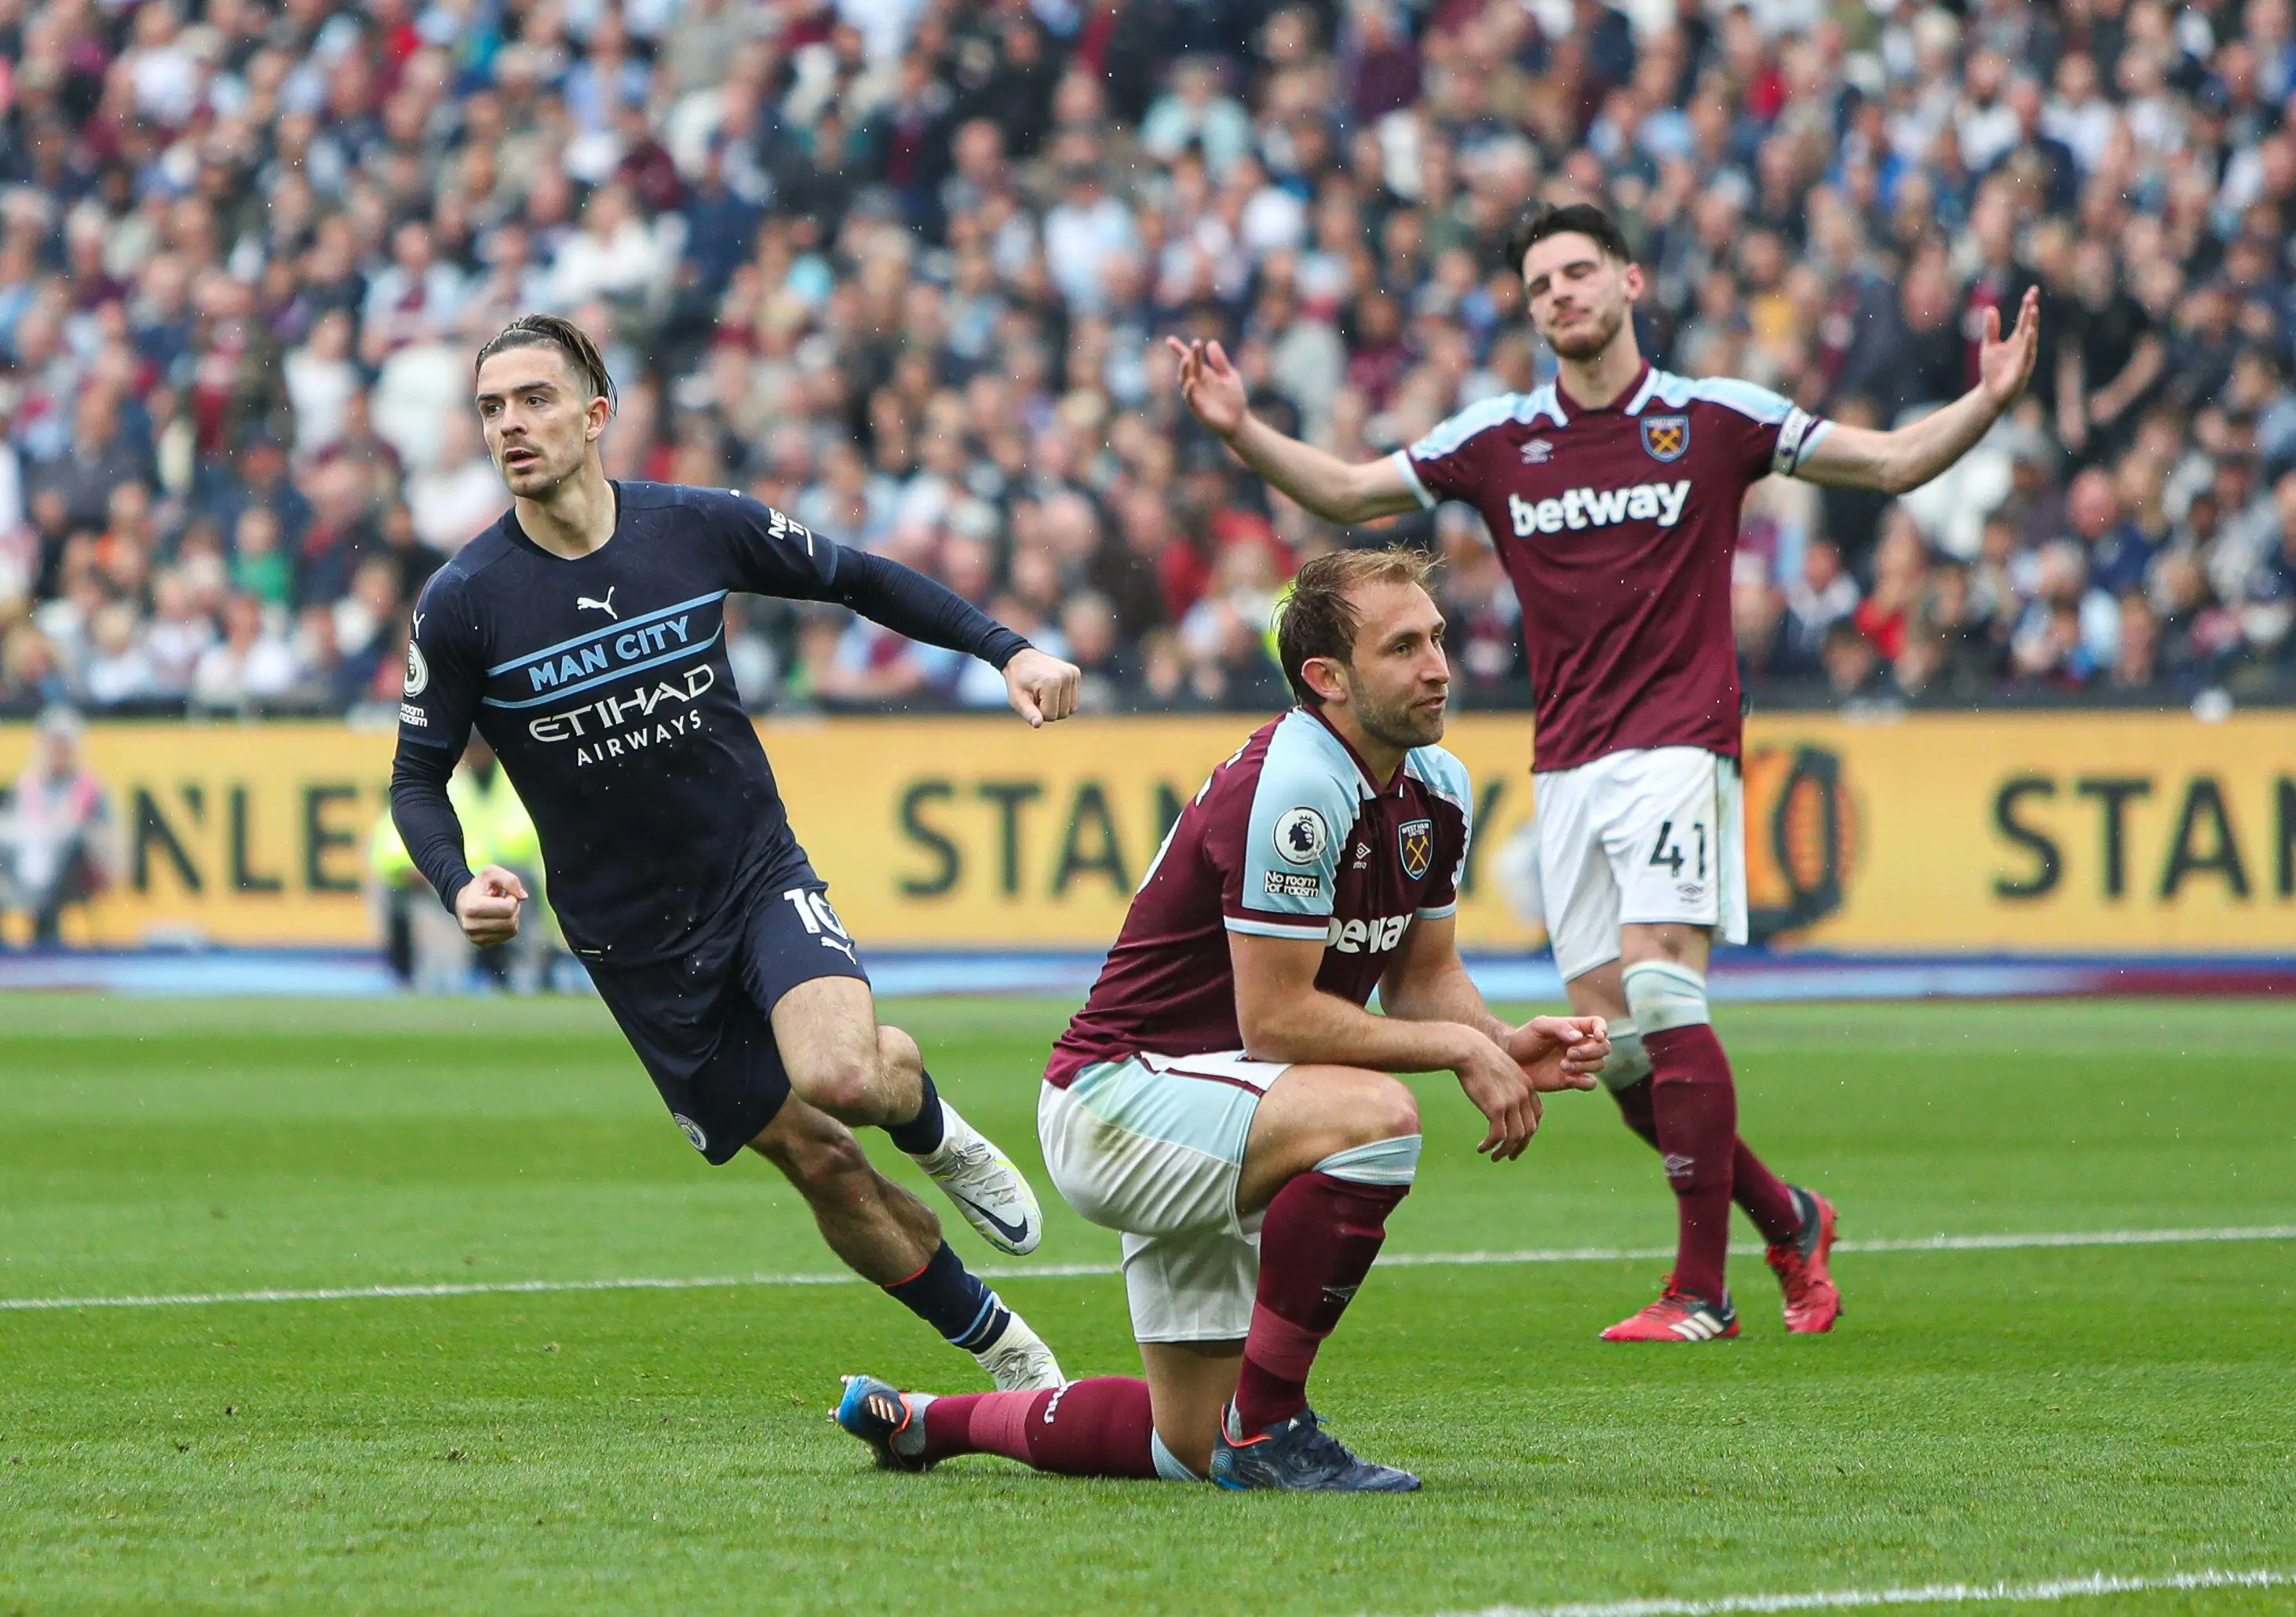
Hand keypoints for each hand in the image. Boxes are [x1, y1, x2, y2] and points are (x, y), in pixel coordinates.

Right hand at [455, 864, 526, 946]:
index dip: (512, 898)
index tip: (504, 894)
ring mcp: (475, 937)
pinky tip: (498, 918)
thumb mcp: (491, 873)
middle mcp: (471, 926)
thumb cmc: (479, 887)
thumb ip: (510, 880)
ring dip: (512, 917)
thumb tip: (524, 897)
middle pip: (511, 921)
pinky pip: (507, 936)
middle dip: (513, 909)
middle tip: (504, 902)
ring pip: (511, 930)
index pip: (508, 908)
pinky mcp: (481, 944)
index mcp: (472, 907)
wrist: (462, 901)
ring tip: (500, 909)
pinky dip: (508, 926)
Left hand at [1004, 647, 1079, 726]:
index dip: (1039, 713)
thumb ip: (1028, 713)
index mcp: (1052, 682)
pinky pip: (1073, 700)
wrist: (1021, 658)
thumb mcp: (1017, 699)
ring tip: (1044, 693)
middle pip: (1063, 713)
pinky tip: (1052, 688)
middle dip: (1049, 710)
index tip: (1031, 700)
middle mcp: (1066, 676)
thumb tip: (1038, 724)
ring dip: (1057, 706)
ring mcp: (1072, 673)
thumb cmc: (1017, 681)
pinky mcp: (1075, 673)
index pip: (1051, 715)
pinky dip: (1063, 699)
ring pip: (1071, 709)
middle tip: (1037, 696)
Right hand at [1166, 337, 1248, 439]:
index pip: (1190, 360)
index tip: (1170, 340)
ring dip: (1185, 370)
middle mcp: (1196, 383)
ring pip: (1185, 381)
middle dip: (1188, 356)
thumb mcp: (1230, 376)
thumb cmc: (1233, 398)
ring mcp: (1195, 396)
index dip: (1180, 350)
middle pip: (1187, 368)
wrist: (1238, 421)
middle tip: (1195, 345)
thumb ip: (1220, 361)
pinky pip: (1190, 398)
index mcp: (1204, 374)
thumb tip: (1211, 342)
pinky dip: (1189, 390)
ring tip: (1188, 359)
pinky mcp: (1197, 409)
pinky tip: (1192, 381)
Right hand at [1454, 1030, 1541, 1161]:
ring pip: (1516, 1137)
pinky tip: (1481, 1148)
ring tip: (1494, 1157)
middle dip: (1520, 1146)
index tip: (1519, 1139)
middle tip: (1509, 1156)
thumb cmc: (1479, 1058)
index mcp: (1527, 1085)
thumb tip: (1501, 1096)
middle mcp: (1523, 1095)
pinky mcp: (1496, 1108)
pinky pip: (1498, 1135)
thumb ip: (1506, 1084)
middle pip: (1529, 1130)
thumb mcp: (1501, 1069)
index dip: (1529, 1130)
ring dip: (1505, 1151)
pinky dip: (1491, 1145)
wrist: (1469, 1050)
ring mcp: (1512, 1102)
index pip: (1536, 1115)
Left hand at [1505, 1015, 1609, 1091]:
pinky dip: (1585, 1081)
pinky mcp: (1572, 1080)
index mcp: (1574, 1028)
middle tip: (1569, 1053)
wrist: (1511, 1060)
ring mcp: (1577, 1063)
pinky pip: (1591, 1083)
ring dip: (1585, 1066)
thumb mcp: (1539, 1026)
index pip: (1598, 1024)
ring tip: (1562, 1065)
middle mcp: (1580, 1045)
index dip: (1603, 1030)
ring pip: (1599, 1065)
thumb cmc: (1524, 1038)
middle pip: (1604, 1047)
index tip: (1597, 1037)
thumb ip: (1560, 1027)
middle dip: (1591, 1051)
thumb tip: (1579, 1037)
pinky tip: (1568, 1077)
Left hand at [1978, 286, 2040, 412]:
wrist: (1992, 394)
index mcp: (2018, 340)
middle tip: (2032, 295)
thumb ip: (1991, 329)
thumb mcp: (1989, 346)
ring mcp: (2025, 358)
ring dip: (2032, 324)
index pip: (2024, 319)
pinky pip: (2026, 356)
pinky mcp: (2022, 371)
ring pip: (2030, 339)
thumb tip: (1990, 308)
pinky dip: (2028, 345)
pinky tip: (2029, 334)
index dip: (2028, 304)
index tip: (2032, 290)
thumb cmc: (1993, 369)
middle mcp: (2025, 346)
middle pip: (2029, 325)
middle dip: (2031, 310)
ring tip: (2033, 309)